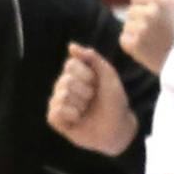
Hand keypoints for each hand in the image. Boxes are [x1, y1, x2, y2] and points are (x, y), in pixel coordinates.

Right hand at [46, 42, 138, 156]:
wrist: (118, 128)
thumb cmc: (114, 102)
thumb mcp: (108, 76)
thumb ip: (92, 58)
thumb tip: (71, 45)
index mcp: (75, 74)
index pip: (71, 65)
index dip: (87, 76)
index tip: (97, 84)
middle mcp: (63, 86)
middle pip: (66, 81)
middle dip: (85, 92)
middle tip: (93, 100)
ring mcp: (58, 102)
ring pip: (62, 96)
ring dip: (80, 105)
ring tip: (86, 110)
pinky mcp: (55, 119)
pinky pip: (55, 112)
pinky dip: (71, 115)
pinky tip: (78, 119)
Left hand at [120, 0, 173, 74]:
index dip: (144, 5)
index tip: (158, 16)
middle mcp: (150, 12)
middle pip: (130, 12)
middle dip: (140, 20)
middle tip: (159, 31)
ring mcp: (142, 29)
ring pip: (127, 26)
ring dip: (136, 33)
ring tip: (155, 41)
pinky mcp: (136, 45)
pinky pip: (124, 40)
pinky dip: (132, 46)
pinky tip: (148, 49)